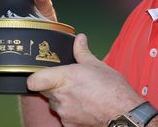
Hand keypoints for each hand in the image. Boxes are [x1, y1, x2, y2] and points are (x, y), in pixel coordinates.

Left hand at [27, 34, 144, 126]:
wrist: (124, 113)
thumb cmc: (113, 89)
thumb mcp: (97, 65)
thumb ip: (82, 52)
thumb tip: (79, 39)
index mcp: (64, 78)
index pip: (34, 81)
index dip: (36, 77)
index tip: (42, 75)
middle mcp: (60, 97)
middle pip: (45, 90)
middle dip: (54, 86)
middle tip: (69, 82)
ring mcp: (64, 112)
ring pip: (55, 104)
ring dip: (63, 99)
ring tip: (81, 95)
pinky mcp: (69, 124)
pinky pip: (64, 116)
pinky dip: (71, 111)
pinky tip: (85, 106)